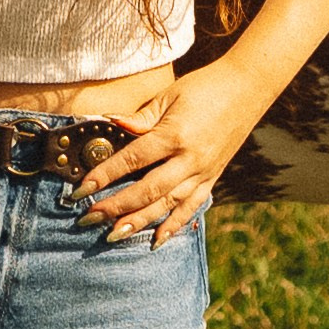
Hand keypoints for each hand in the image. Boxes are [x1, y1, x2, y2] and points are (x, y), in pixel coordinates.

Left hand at [72, 59, 264, 247]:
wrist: (247, 88)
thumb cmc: (203, 86)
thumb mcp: (169, 96)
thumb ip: (140, 117)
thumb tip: (110, 123)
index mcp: (175, 135)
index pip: (133, 160)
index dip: (105, 175)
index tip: (81, 189)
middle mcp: (190, 159)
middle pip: (148, 190)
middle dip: (116, 207)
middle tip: (89, 218)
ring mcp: (204, 172)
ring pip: (168, 204)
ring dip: (140, 222)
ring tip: (113, 235)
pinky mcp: (213, 178)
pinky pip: (191, 207)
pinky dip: (174, 225)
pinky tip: (155, 241)